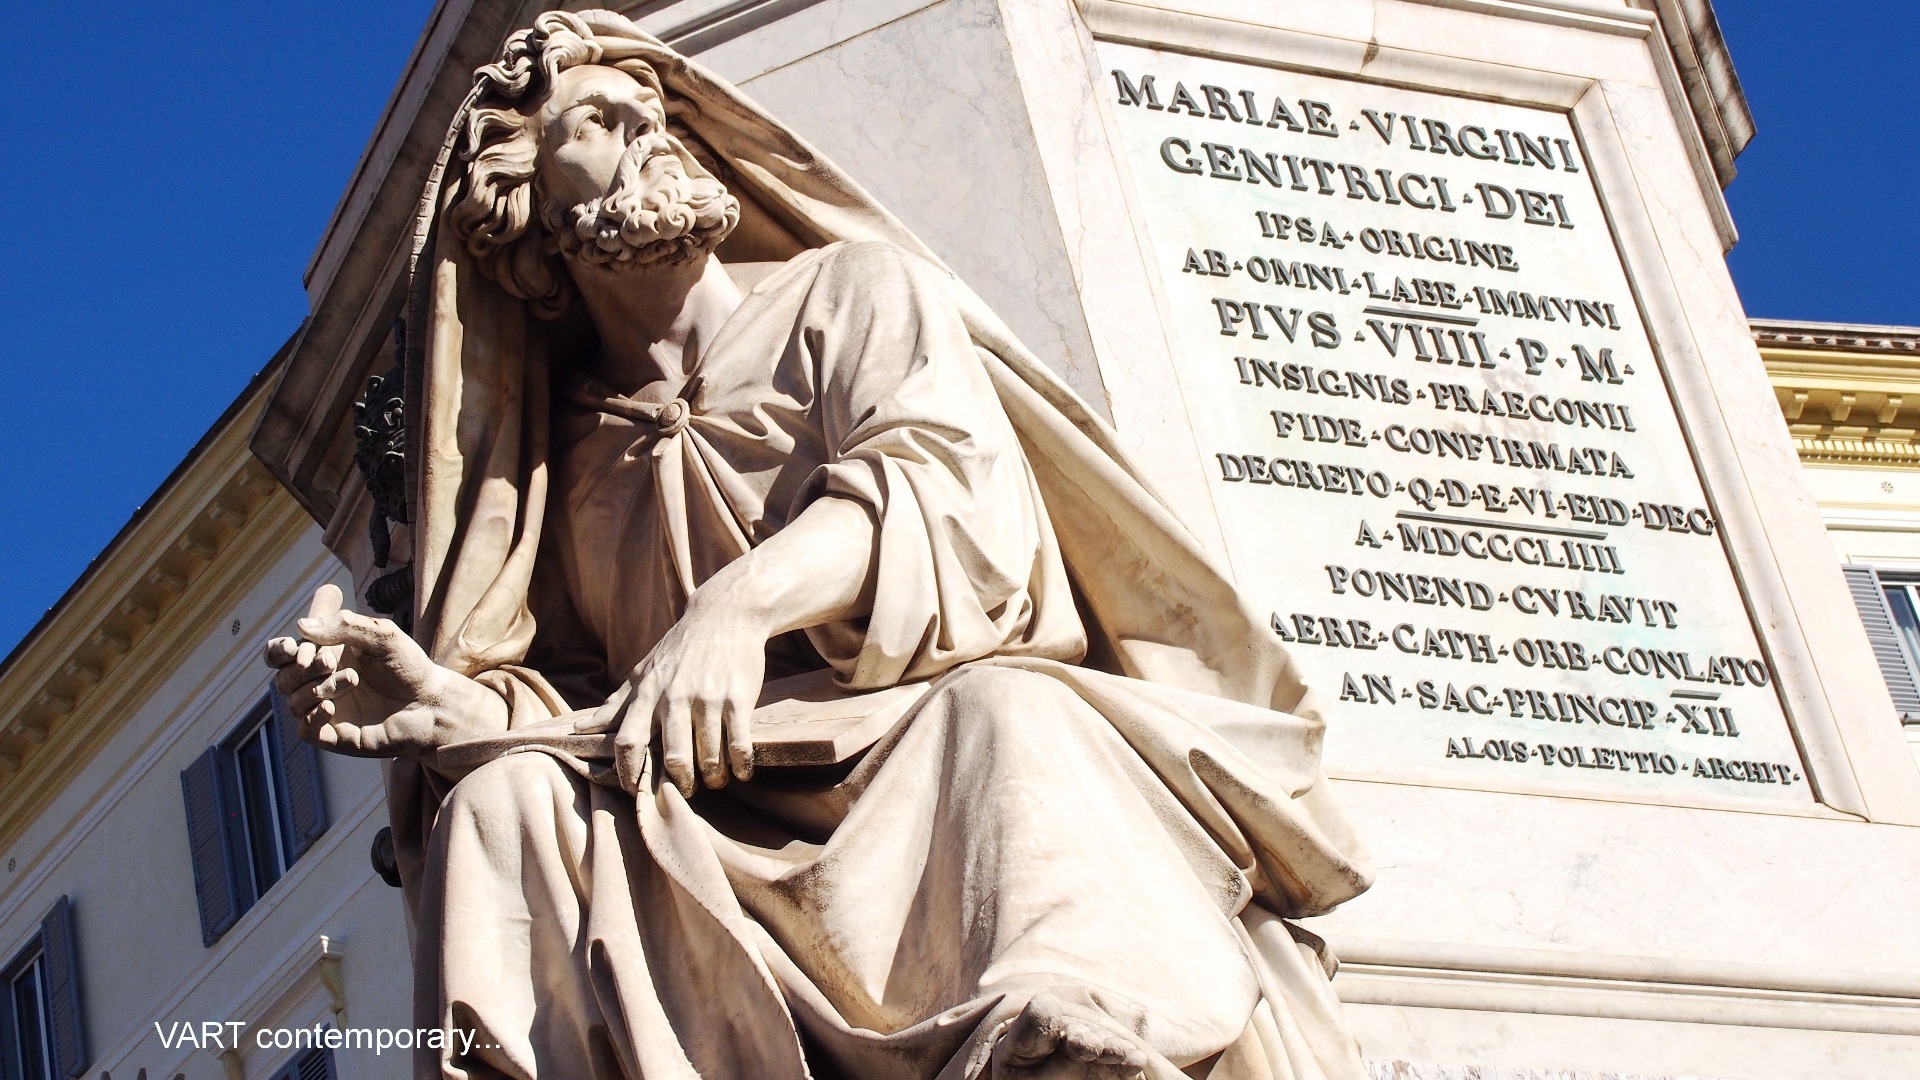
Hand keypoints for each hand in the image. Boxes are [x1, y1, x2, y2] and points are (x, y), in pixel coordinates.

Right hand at [263, 585, 504, 755]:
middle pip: (283, 678)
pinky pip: (306, 730)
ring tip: (352, 680)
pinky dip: (312, 718)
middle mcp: (319, 684)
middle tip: (328, 661)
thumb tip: (302, 626)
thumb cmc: (409, 666)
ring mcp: (325, 710)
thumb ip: (345, 626)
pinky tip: (330, 707)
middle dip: (301, 668)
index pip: (280, 654)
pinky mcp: (335, 736)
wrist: (432, 703)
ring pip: (293, 702)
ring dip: (317, 688)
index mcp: (323, 656)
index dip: (278, 650)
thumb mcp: (383, 636)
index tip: (292, 646)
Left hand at [583, 596, 765, 796]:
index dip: (628, 772)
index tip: (635, 790)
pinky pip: (738, 744)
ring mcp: (707, 699)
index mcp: (648, 694)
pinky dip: (739, 765)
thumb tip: (580, 728)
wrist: (725, 615)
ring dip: (712, 778)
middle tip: (685, 790)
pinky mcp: (738, 698)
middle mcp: (674, 698)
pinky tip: (741, 772)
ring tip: (715, 780)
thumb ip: (616, 703)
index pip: (627, 741)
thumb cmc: (680, 647)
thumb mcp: (644, 670)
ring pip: (707, 756)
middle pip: (672, 758)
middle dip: (680, 783)